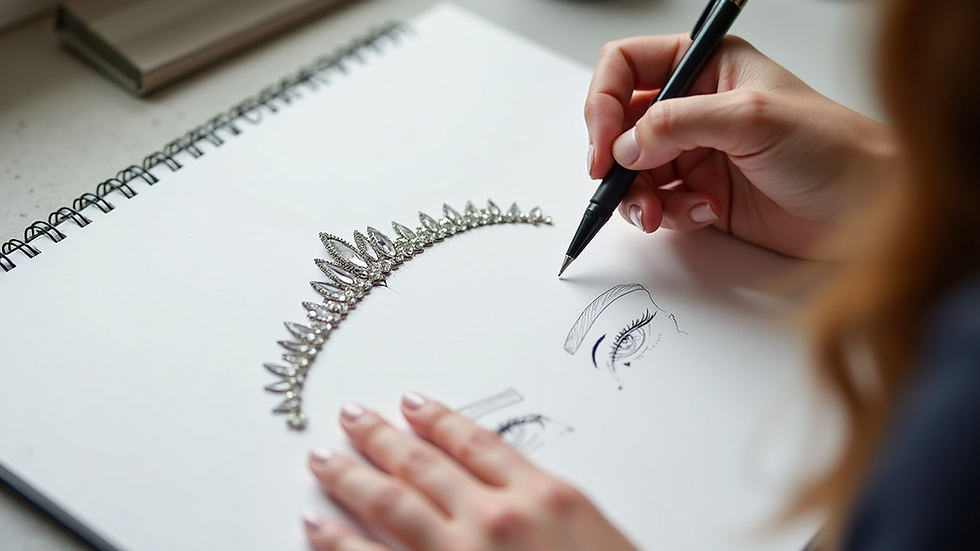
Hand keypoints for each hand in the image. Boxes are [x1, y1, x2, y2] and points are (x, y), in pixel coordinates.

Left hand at [302, 392, 638, 550]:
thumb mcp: (590, 532)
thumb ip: (547, 508)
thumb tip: (507, 489)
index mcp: (543, 497)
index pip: (476, 443)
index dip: (438, 419)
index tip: (411, 403)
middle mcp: (497, 520)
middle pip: (424, 464)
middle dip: (381, 437)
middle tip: (351, 416)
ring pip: (392, 503)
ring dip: (352, 475)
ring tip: (324, 457)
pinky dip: (339, 542)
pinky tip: (317, 525)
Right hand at [585, 34, 897, 259]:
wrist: (868, 208)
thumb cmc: (833, 148)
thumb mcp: (751, 118)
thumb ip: (678, 123)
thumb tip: (623, 145)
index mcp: (705, 67)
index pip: (627, 67)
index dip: (603, 101)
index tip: (603, 143)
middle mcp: (695, 107)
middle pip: (620, 125)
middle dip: (614, 158)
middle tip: (616, 181)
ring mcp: (696, 153)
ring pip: (632, 171)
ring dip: (637, 195)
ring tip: (659, 211)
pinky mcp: (701, 194)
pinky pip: (658, 204)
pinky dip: (668, 214)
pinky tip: (701, 213)